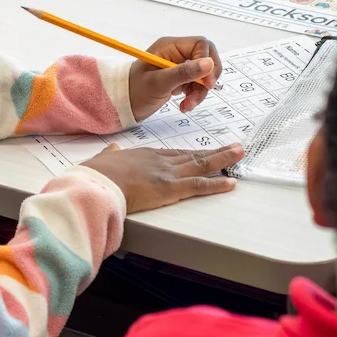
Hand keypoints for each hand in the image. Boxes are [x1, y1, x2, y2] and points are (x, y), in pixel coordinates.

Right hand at [81, 143, 241, 212]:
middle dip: (216, 152)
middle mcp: (160, 161)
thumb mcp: (104, 159)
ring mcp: (167, 174)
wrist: (95, 183)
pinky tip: (231, 182)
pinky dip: (216, 184)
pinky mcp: (170, 189)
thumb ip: (111, 153)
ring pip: (201, 165)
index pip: (175, 154)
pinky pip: (199, 186)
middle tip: (235, 147)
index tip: (205, 151)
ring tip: (240, 154)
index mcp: (145, 155)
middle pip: (193, 155)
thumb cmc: (96, 174)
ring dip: (223, 159)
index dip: (192, 153)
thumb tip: (113, 148)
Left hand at [129, 36, 222, 119]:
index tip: (207, 82)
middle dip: (207, 77)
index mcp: (170, 46)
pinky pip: (196, 83)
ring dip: (200, 91)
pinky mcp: (179, 78)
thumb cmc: (135, 90)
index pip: (200, 45)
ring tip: (187, 105)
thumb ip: (184, 72)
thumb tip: (209, 63)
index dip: (208, 62)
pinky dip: (195, 96)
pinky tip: (184, 105)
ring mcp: (178, 65)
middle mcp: (176, 53)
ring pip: (203, 74)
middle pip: (206, 58)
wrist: (123, 104)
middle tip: (204, 91)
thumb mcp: (160, 82)